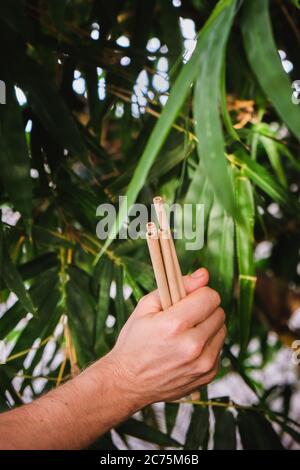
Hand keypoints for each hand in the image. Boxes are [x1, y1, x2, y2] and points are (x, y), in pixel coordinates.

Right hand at [105, 268, 225, 407]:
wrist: (128, 382)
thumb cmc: (135, 340)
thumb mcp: (146, 307)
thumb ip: (177, 286)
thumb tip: (204, 274)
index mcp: (175, 325)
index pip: (210, 296)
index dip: (199, 293)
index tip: (188, 299)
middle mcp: (193, 346)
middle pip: (219, 312)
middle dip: (204, 309)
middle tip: (185, 316)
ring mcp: (202, 364)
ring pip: (222, 330)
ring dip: (208, 326)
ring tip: (186, 333)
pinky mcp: (208, 375)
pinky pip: (218, 348)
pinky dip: (207, 344)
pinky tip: (188, 349)